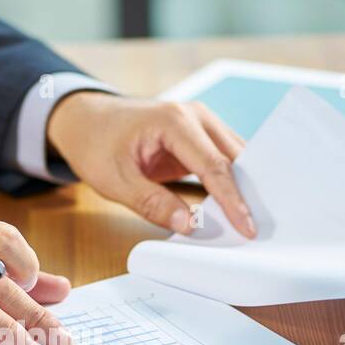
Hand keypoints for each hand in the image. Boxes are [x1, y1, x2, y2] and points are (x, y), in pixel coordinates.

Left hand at [46, 92, 255, 238]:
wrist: (85, 119)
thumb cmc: (95, 144)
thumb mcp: (114, 180)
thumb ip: (152, 203)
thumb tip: (189, 225)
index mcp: (174, 121)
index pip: (214, 166)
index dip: (233, 200)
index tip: (247, 228)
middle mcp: (195, 116)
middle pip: (233, 159)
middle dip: (248, 194)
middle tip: (260, 229)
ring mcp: (200, 123)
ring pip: (234, 158)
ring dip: (243, 187)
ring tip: (252, 220)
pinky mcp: (199, 135)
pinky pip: (222, 159)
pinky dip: (230, 182)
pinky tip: (235, 207)